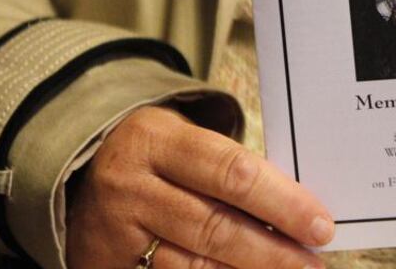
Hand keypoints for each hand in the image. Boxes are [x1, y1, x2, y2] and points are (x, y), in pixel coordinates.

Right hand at [67, 106, 331, 267]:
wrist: (74, 172)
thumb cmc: (156, 156)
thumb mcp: (184, 140)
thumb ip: (231, 170)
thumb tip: (298, 210)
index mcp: (157, 140)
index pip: (231, 172)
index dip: (282, 201)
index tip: (321, 224)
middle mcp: (131, 186)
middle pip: (214, 226)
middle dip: (272, 251)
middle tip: (313, 263)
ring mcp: (115, 232)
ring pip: (192, 265)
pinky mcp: (106, 266)